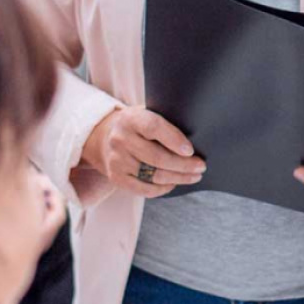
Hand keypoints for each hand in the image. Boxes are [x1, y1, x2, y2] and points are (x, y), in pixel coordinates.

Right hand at [84, 107, 202, 198]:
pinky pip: (144, 189)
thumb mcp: (146, 114)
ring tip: (194, 176)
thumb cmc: (136, 126)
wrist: (103, 137)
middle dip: (183, 165)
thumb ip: (164, 123)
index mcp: (131, 119)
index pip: (154, 128)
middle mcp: (120, 139)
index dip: (174, 140)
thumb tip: (194, 142)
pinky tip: (174, 183)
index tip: (191, 151)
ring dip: (178, 178)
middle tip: (201, 166)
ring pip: (153, 175)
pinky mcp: (116, 177)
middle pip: (157, 157)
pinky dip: (163, 188)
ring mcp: (117, 160)